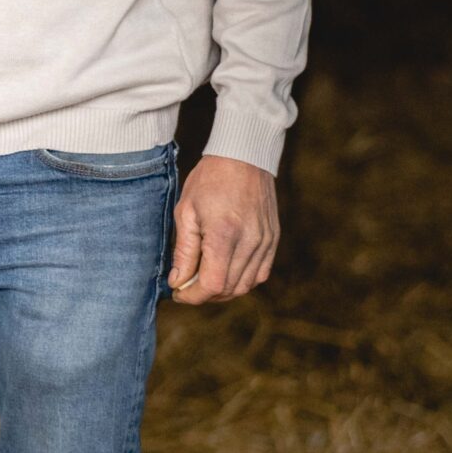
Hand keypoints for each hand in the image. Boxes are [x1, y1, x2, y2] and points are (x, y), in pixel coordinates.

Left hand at [167, 155, 279, 304]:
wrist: (243, 156)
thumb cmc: (209, 181)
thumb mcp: (186, 212)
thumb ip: (184, 251)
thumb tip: (178, 282)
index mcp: (224, 234)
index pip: (212, 284)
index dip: (193, 296)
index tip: (178, 292)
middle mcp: (250, 241)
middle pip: (229, 289)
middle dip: (205, 295)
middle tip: (187, 286)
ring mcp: (266, 241)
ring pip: (246, 285)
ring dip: (224, 290)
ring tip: (204, 279)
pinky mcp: (273, 239)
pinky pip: (261, 273)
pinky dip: (243, 280)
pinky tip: (226, 270)